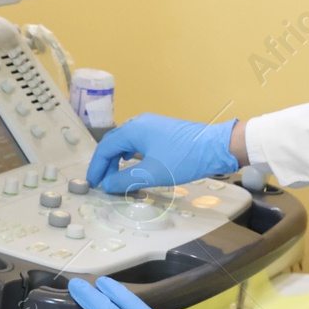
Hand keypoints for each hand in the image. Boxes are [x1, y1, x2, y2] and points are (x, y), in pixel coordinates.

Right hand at [86, 114, 237, 194]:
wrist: (216, 147)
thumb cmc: (183, 159)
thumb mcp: (151, 173)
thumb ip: (125, 180)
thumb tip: (106, 185)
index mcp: (134, 129)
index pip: (105, 147)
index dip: (96, 167)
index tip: (92, 184)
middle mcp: (140, 123)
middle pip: (113, 143)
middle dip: (105, 163)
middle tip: (101, 183)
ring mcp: (152, 125)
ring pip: (126, 141)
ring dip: (117, 159)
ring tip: (115, 177)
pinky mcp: (162, 130)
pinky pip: (138, 141)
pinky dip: (130, 154)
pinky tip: (133, 164)